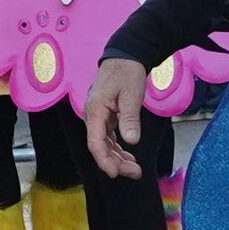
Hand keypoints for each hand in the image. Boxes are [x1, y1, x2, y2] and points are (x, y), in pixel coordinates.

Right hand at [88, 57, 159, 176]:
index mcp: (95, 110)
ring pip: (104, 143)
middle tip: (135, 173)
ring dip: (118, 158)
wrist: (125, 56)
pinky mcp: (105, 116)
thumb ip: (129, 118)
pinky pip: (109, 137)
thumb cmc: (127, 72)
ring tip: (135, 169)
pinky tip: (128, 156)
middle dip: (115, 162)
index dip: (104, 160)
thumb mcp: (132, 94)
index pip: (95, 142)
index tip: (115, 173)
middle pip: (100, 146)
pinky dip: (118, 148)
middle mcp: (93, 115)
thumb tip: (131, 140)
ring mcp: (98, 116)